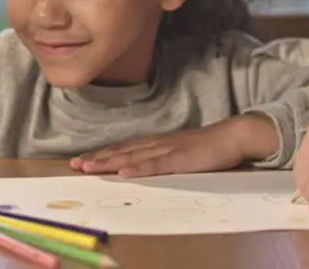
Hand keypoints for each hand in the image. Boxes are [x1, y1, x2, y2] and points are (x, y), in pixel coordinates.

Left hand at [69, 114, 278, 177]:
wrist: (233, 136)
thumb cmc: (208, 147)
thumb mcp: (180, 152)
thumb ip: (163, 158)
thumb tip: (142, 167)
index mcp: (157, 143)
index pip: (124, 149)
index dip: (102, 154)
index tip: (82, 160)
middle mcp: (158, 144)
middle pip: (122, 152)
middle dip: (98, 158)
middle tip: (75, 164)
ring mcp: (169, 150)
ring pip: (133, 157)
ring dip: (110, 162)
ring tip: (89, 167)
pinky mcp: (181, 159)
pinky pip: (157, 165)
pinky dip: (139, 169)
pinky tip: (125, 173)